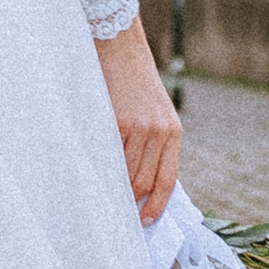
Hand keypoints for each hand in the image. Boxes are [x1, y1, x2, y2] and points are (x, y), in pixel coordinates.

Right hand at [94, 19, 179, 224]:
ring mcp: (138, 127)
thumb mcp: (155, 112)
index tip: (147, 221)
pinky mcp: (117, 121)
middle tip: (119, 211)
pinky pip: (109, 156)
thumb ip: (154, 142)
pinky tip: (95, 171)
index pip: (167, 180)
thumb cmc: (134, 82)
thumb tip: (142, 182)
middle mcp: (159, 132)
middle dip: (132, 201)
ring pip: (127, 173)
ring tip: (104, 193)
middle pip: (145, 182)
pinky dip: (103, 167)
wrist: (120, 46)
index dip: (157, 206)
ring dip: (116, 187)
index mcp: (173, 131)